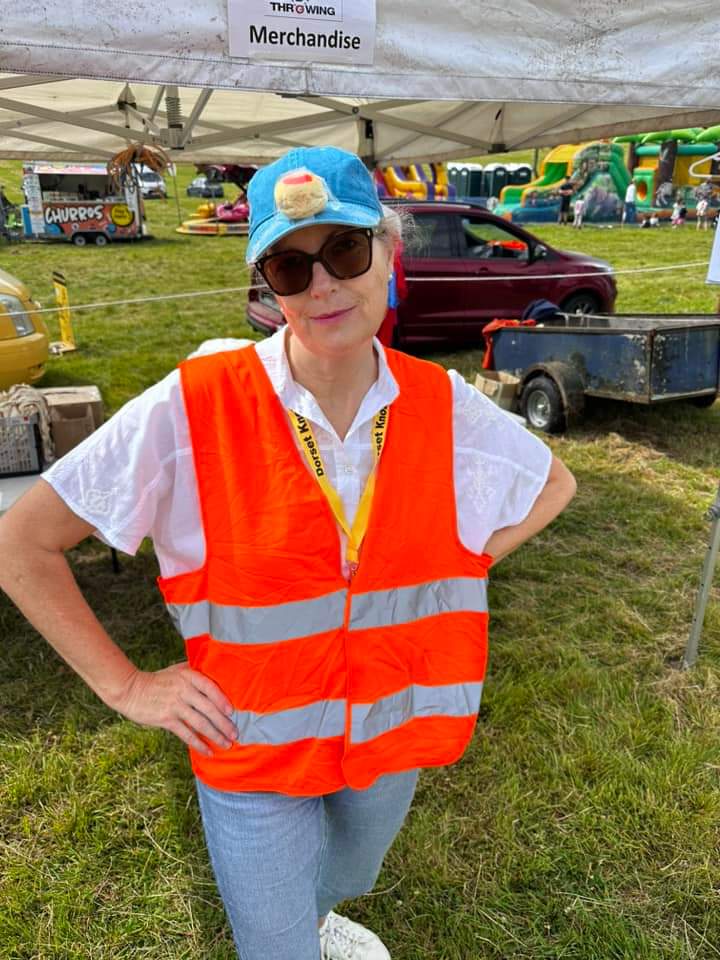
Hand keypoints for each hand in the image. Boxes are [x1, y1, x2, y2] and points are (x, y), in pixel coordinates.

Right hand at [115, 663, 237, 756]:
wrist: (130, 690)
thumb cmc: (157, 680)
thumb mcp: (176, 670)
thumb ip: (193, 672)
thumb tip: (216, 676)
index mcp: (188, 676)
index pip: (210, 687)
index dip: (222, 700)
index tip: (232, 712)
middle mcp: (183, 690)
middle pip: (209, 708)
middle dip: (224, 723)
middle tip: (235, 734)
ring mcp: (175, 705)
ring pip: (200, 723)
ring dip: (215, 735)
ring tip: (226, 744)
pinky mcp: (166, 719)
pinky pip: (186, 734)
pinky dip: (199, 744)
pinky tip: (208, 751)